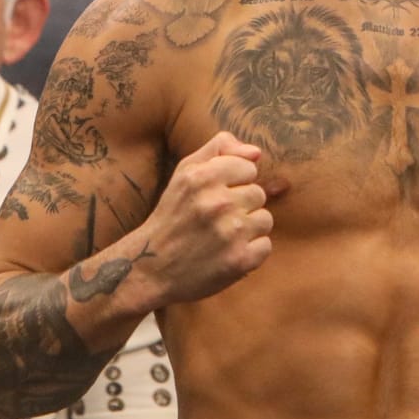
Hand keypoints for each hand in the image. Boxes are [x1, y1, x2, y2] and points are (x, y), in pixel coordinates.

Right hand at [138, 131, 273, 303]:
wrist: (153, 268)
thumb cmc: (173, 217)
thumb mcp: (185, 173)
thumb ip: (219, 149)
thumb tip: (256, 152)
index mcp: (202, 177)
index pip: (249, 167)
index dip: (235, 183)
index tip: (216, 196)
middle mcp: (218, 203)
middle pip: (258, 194)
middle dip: (241, 206)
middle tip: (216, 220)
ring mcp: (230, 233)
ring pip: (265, 219)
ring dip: (248, 229)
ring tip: (222, 236)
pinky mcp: (240, 260)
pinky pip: (265, 246)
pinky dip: (250, 252)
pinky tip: (228, 253)